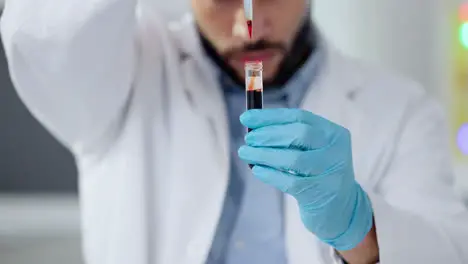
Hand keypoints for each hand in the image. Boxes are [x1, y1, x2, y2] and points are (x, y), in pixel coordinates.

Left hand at [238, 108, 373, 249]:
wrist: (342, 210)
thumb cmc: (318, 174)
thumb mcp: (313, 151)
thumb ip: (289, 137)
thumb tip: (254, 127)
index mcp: (333, 133)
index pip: (300, 117)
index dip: (270, 116)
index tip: (246, 118)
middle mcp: (336, 149)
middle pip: (299, 134)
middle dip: (268, 134)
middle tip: (248, 138)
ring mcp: (330, 172)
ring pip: (294, 159)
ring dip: (264, 154)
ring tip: (245, 153)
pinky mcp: (321, 193)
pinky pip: (291, 182)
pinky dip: (270, 174)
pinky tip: (257, 170)